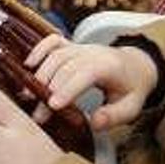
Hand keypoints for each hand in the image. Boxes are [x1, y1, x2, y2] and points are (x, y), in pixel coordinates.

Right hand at [25, 34, 158, 130]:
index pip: (86, 73)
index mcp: (109, 66)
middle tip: (38, 114)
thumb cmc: (131, 88)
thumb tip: (93, 122)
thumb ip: (114, 116)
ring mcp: (81, 47)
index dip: (68, 88)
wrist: (136, 65)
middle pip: (66, 66)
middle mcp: (92, 53)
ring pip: (56, 55)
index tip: (53, 105)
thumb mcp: (131, 106)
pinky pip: (53, 40)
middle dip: (49, 90)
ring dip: (40, 74)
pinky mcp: (72, 46)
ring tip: (28, 96)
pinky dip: (40, 49)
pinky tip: (28, 64)